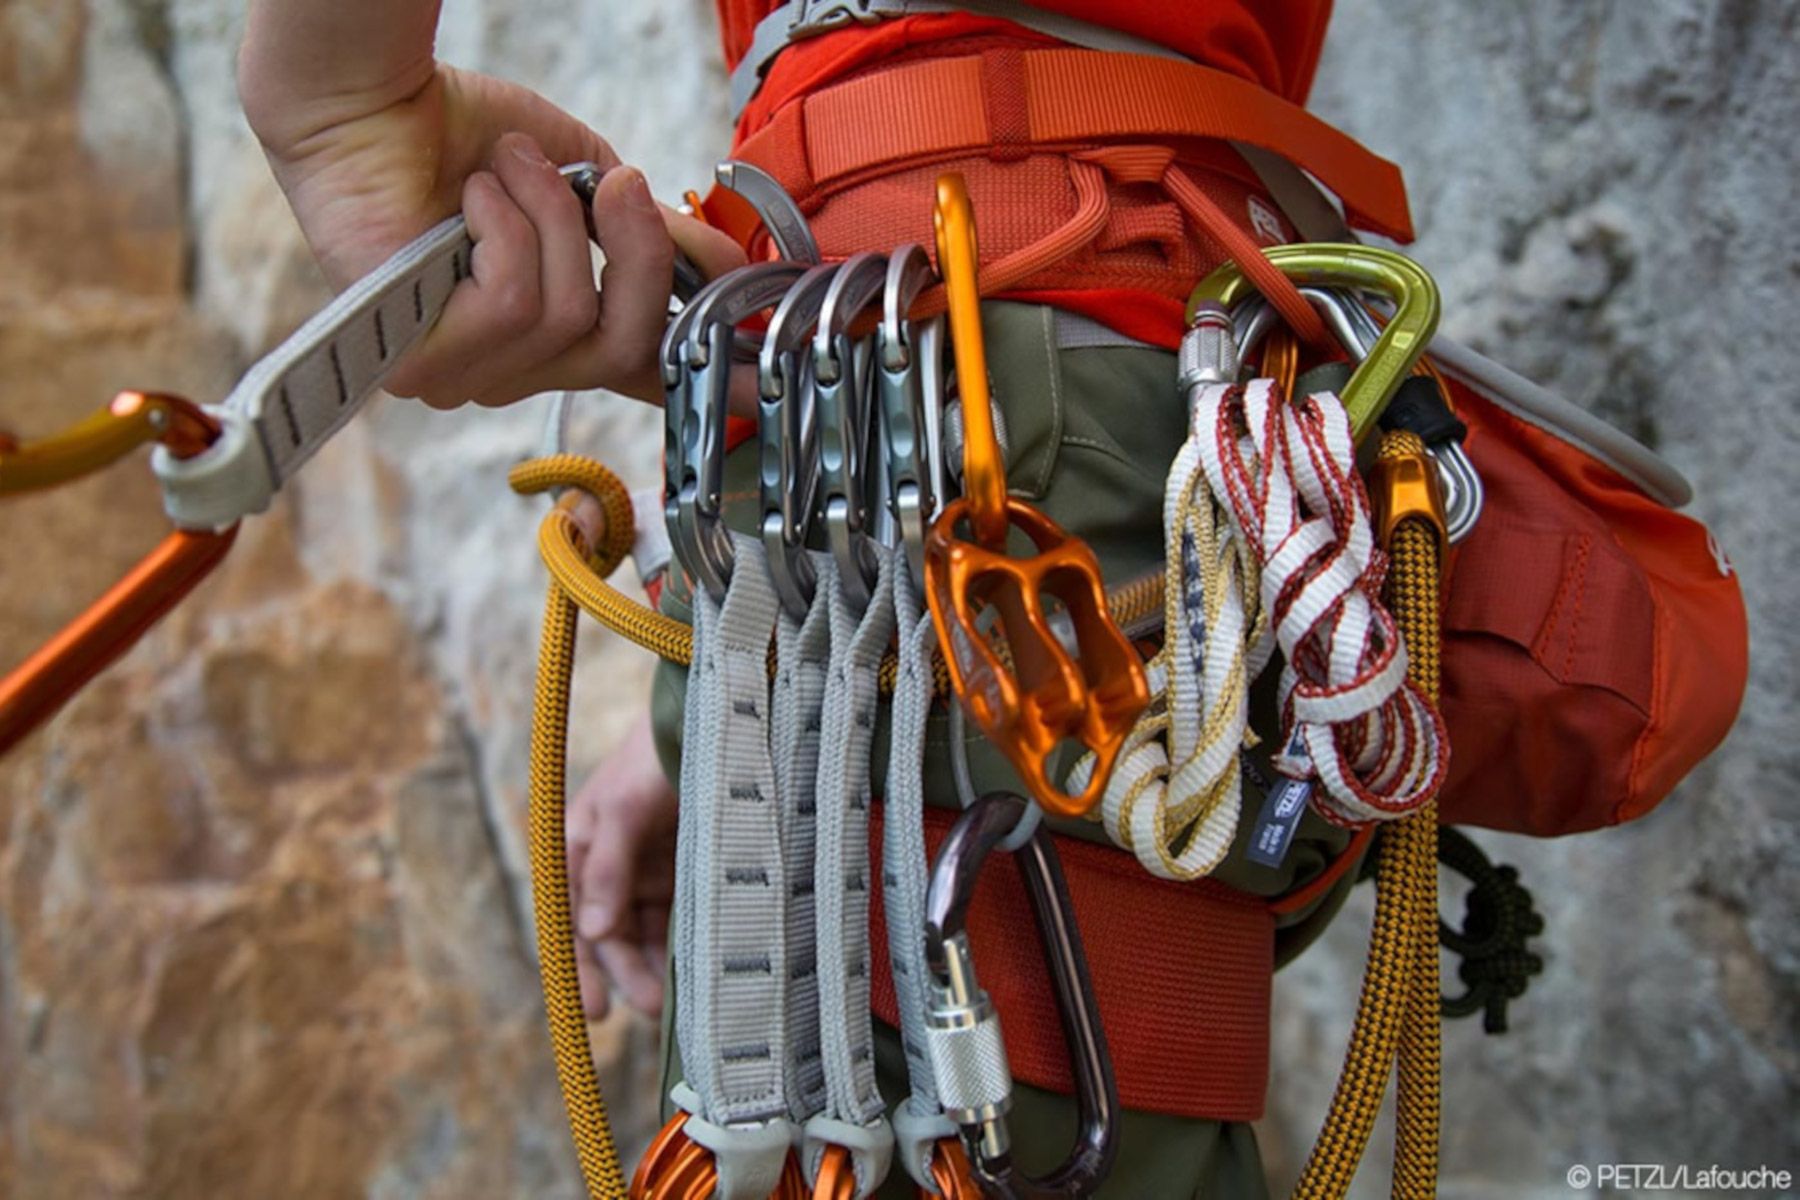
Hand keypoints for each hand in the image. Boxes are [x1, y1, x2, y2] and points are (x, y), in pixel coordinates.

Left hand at [239, 5, 743, 407]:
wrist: (371, 102)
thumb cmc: (468, 140)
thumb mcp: (591, 189)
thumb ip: (655, 238)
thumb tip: (731, 271)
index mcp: (554, 339)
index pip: (640, 384)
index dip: (712, 391)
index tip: (766, 392)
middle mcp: (511, 373)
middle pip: (624, 349)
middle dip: (634, 254)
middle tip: (611, 184)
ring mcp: (464, 378)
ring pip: (567, 319)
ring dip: (546, 220)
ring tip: (504, 173)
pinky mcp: (421, 364)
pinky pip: (512, 307)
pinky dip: (502, 229)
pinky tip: (466, 203)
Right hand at [566, 709, 677, 1019]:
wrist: (713, 715)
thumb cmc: (655, 754)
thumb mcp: (623, 807)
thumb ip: (606, 868)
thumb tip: (590, 932)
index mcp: (578, 846)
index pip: (570, 919)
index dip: (581, 967)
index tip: (594, 1011)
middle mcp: (609, 863)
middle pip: (610, 933)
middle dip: (626, 972)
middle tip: (648, 1008)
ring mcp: (649, 866)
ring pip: (646, 930)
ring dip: (656, 964)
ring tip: (676, 999)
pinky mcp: (686, 866)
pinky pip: (679, 914)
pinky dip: (684, 942)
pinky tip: (698, 967)